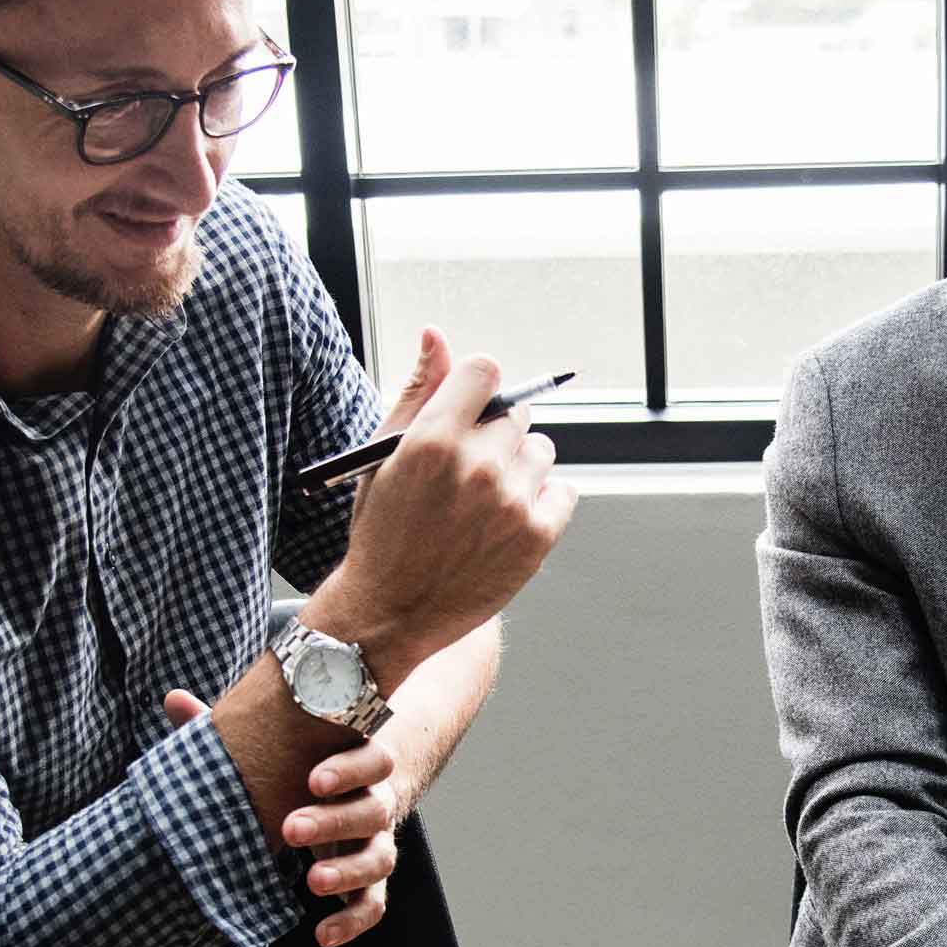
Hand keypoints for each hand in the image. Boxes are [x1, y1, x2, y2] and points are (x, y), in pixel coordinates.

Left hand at [170, 691, 410, 946]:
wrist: (347, 788)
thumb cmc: (299, 762)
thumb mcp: (274, 744)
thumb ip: (228, 727)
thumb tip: (172, 699)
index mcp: (356, 762)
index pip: (372, 759)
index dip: (349, 769)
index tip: (313, 779)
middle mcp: (374, 800)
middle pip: (373, 809)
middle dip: (333, 821)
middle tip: (290, 829)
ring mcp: (374, 842)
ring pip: (380, 858)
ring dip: (347, 872)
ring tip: (312, 882)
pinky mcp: (369, 879)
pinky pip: (373, 904)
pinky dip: (352, 921)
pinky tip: (322, 936)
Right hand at [311, 338, 574, 682]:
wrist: (389, 612)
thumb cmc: (382, 530)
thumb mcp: (384, 457)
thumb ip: (417, 391)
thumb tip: (436, 334)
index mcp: (433, 437)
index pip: (485, 371)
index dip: (477, 388)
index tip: (470, 409)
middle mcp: (477, 465)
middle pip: (515, 413)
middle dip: (494, 433)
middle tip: (469, 469)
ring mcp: (511, 502)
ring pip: (541, 450)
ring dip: (520, 466)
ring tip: (487, 498)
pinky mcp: (537, 537)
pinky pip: (564, 491)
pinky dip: (544, 500)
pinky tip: (510, 518)